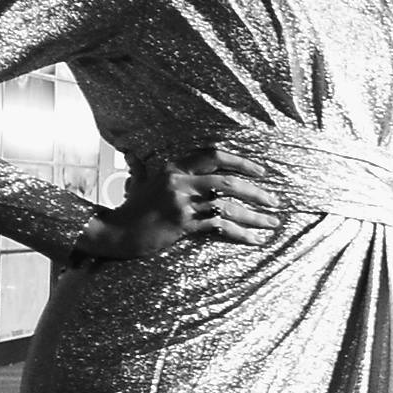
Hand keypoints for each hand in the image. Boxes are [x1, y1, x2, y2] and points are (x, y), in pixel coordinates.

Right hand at [86, 147, 285, 258]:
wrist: (115, 233)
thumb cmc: (131, 209)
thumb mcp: (139, 182)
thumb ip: (143, 168)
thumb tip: (130, 153)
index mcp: (174, 168)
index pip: (214, 155)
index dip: (240, 162)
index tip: (261, 172)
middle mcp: (179, 182)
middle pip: (228, 181)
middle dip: (257, 192)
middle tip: (276, 201)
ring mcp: (181, 203)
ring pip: (227, 206)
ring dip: (255, 216)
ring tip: (272, 223)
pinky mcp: (182, 224)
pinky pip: (219, 226)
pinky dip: (240, 234)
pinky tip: (254, 240)